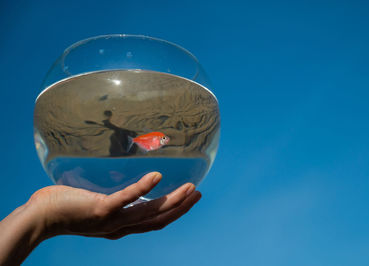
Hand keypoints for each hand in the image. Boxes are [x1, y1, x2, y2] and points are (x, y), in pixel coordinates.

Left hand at [27, 172, 200, 239]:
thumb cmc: (65, 206)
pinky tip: (156, 177)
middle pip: (159, 220)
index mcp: (121, 225)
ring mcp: (112, 220)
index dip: (175, 212)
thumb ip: (111, 197)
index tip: (189, 198)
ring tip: (190, 188)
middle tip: (198, 193)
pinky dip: (143, 189)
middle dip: (181, 208)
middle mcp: (121, 227)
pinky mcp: (101, 210)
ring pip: (150, 213)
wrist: (40, 218)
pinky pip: (126, 199)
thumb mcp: (95, 204)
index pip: (154, 221)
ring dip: (172, 201)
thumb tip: (120, 179)